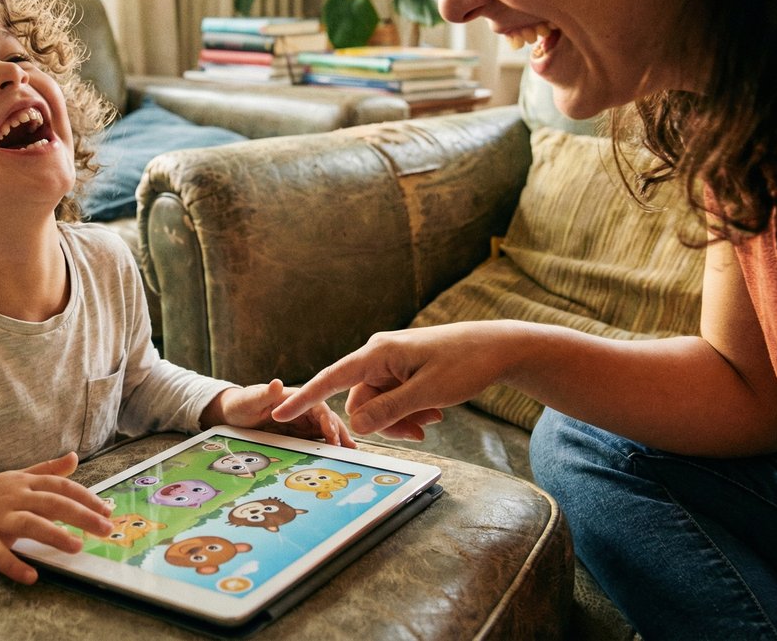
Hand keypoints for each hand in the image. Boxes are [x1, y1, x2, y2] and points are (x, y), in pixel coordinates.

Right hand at [0, 452, 111, 583]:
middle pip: (51, 503)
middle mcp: (14, 498)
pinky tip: (32, 576)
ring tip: (77, 547)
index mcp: (24, 483)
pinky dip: (14, 565)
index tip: (107, 510)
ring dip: (54, 535)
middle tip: (105, 528)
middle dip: (81, 515)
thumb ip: (47, 470)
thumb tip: (74, 458)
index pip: (60, 487)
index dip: (86, 497)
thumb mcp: (17, 477)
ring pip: (28, 524)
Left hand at [205, 379, 355, 446]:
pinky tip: (337, 456)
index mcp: (294, 398)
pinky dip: (327, 447)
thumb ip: (264, 394)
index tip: (332, 435)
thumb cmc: (239, 404)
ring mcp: (301, 422)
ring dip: (338, 440)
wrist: (231, 415)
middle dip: (339, 433)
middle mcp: (302, 410)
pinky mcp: (298, 433)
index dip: (327, 420)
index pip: (317, 406)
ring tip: (351, 454)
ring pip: (325, 431)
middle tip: (350, 449)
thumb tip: (277, 382)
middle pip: (326, 420)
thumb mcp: (249, 400)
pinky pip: (315, 440)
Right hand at [272, 322, 516, 440]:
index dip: (304, 398)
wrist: (498, 347)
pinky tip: (432, 412)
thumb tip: (355, 426)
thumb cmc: (465, 363)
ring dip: (401, 419)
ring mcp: (390, 363)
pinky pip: (392, 399)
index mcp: (377, 353)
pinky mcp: (402, 371)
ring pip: (378, 405)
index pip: (331, 379)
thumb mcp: (427, 393)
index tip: (278, 413)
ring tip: (432, 419)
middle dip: (386, 421)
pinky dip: (409, 411)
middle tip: (422, 430)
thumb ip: (389, 411)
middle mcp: (377, 355)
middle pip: (360, 402)